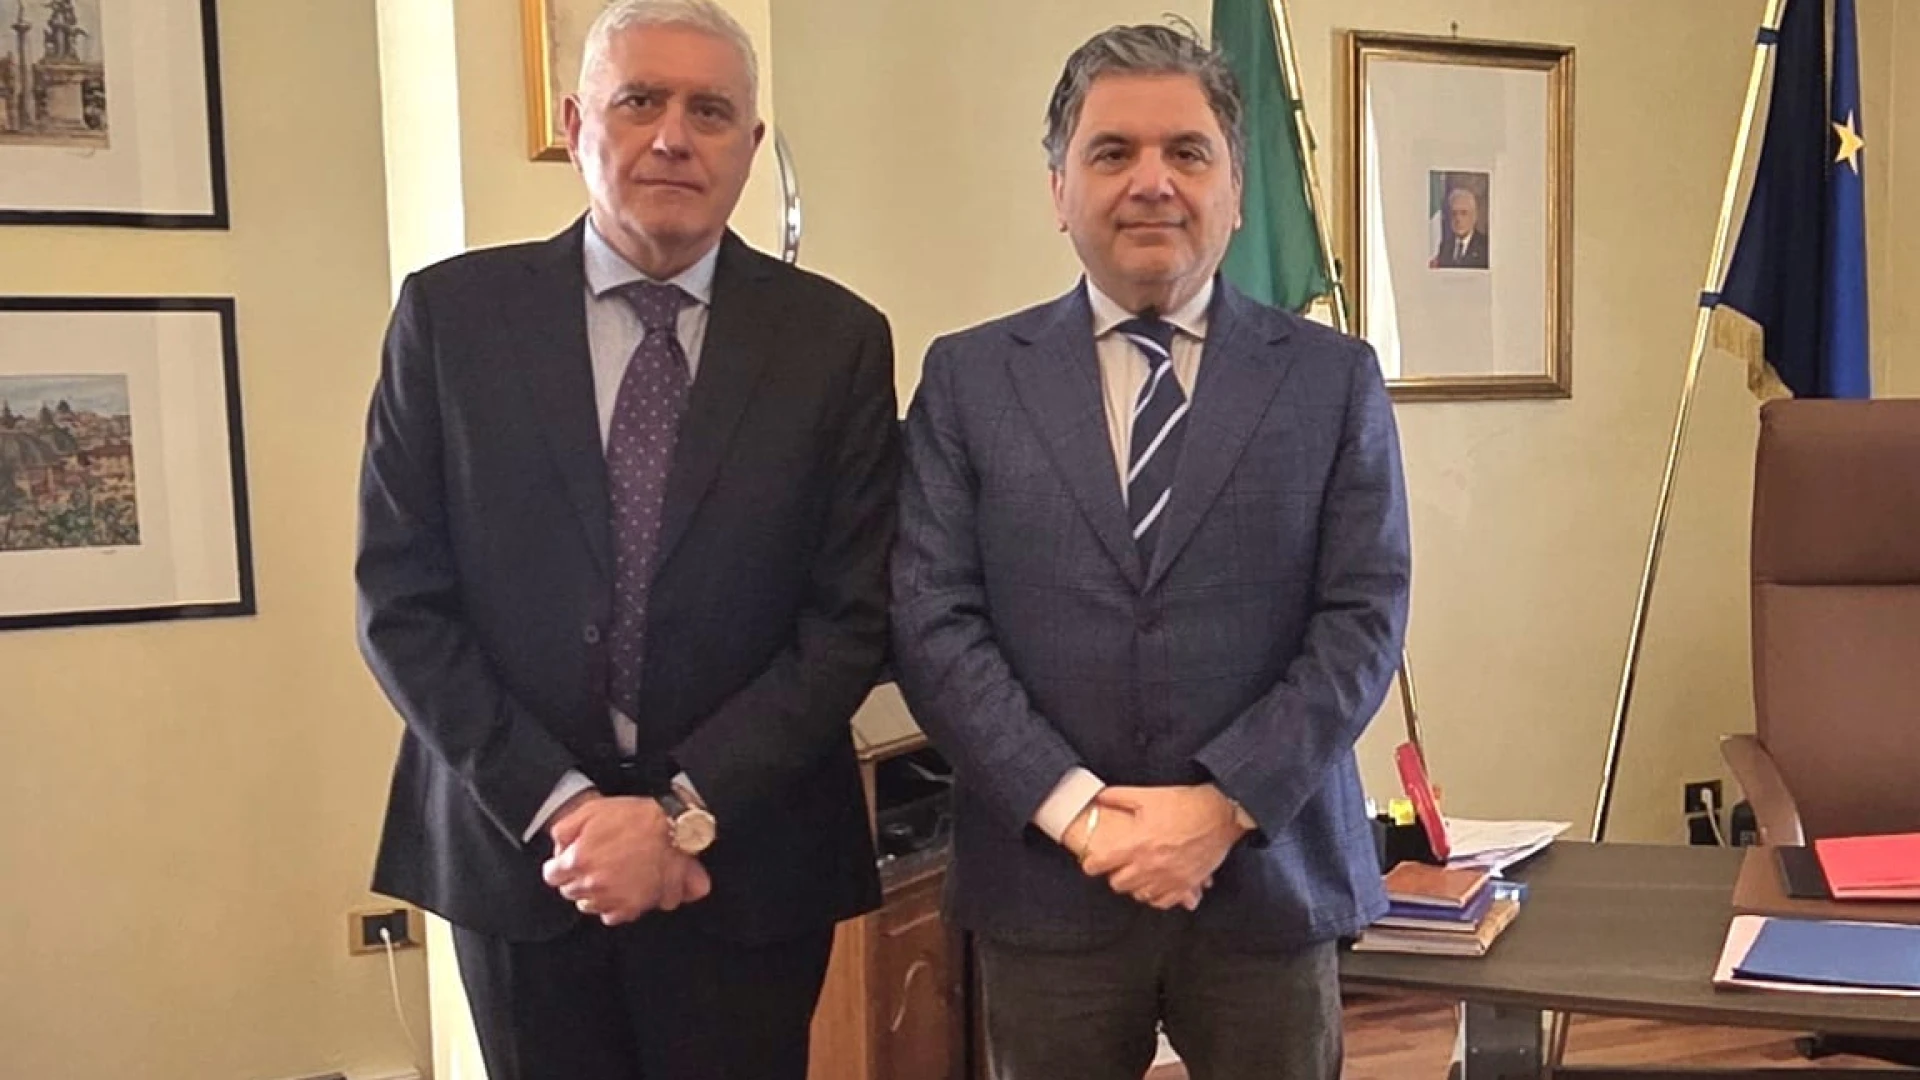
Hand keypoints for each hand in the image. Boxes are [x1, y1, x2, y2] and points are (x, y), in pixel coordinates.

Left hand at [542, 796, 707, 924]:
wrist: (674, 830)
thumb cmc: (636, 817)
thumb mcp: (592, 810)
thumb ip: (565, 830)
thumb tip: (558, 847)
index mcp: (579, 859)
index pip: (553, 876)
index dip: (559, 867)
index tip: (566, 864)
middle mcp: (593, 883)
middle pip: (569, 891)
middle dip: (577, 878)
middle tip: (593, 863)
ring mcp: (612, 897)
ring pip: (588, 905)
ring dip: (594, 892)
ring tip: (609, 875)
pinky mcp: (632, 907)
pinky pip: (610, 916)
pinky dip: (613, 905)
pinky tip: (620, 889)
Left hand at [1082, 785, 1246, 910]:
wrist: (1220, 814)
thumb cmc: (1185, 804)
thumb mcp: (1148, 796)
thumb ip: (1119, 797)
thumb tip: (1098, 797)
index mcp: (1137, 844)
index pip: (1100, 864)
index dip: (1091, 863)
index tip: (1091, 862)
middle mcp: (1150, 866)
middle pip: (1118, 884)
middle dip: (1114, 874)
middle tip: (1118, 865)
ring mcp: (1169, 879)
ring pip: (1139, 895)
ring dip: (1135, 885)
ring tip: (1137, 873)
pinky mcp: (1186, 885)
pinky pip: (1163, 902)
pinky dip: (1156, 896)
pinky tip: (1156, 884)